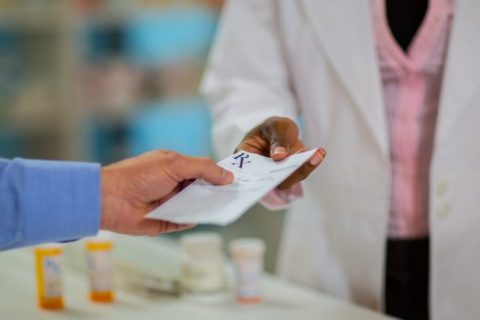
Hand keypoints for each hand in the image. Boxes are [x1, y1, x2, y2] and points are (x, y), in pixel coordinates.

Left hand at [100, 150, 232, 235]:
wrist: (110, 199)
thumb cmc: (138, 176)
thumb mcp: (175, 164)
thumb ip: (203, 168)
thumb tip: (226, 175)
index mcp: (174, 167)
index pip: (201, 170)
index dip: (217, 174)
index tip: (236, 179)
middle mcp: (173, 185)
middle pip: (201, 189)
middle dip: (216, 191)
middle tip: (236, 194)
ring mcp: (169, 203)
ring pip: (195, 206)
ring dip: (207, 206)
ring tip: (226, 206)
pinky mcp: (165, 221)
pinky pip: (185, 221)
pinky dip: (194, 219)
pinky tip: (205, 216)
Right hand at [237, 116, 325, 189]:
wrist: (283, 132)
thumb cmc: (273, 127)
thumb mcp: (274, 126)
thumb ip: (277, 139)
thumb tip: (278, 156)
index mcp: (245, 157)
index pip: (248, 171)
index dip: (257, 174)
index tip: (273, 166)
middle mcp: (257, 171)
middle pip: (269, 179)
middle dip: (288, 172)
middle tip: (304, 159)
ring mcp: (274, 175)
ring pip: (286, 179)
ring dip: (302, 168)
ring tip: (316, 154)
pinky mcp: (288, 176)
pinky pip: (297, 174)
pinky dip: (309, 165)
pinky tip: (318, 153)